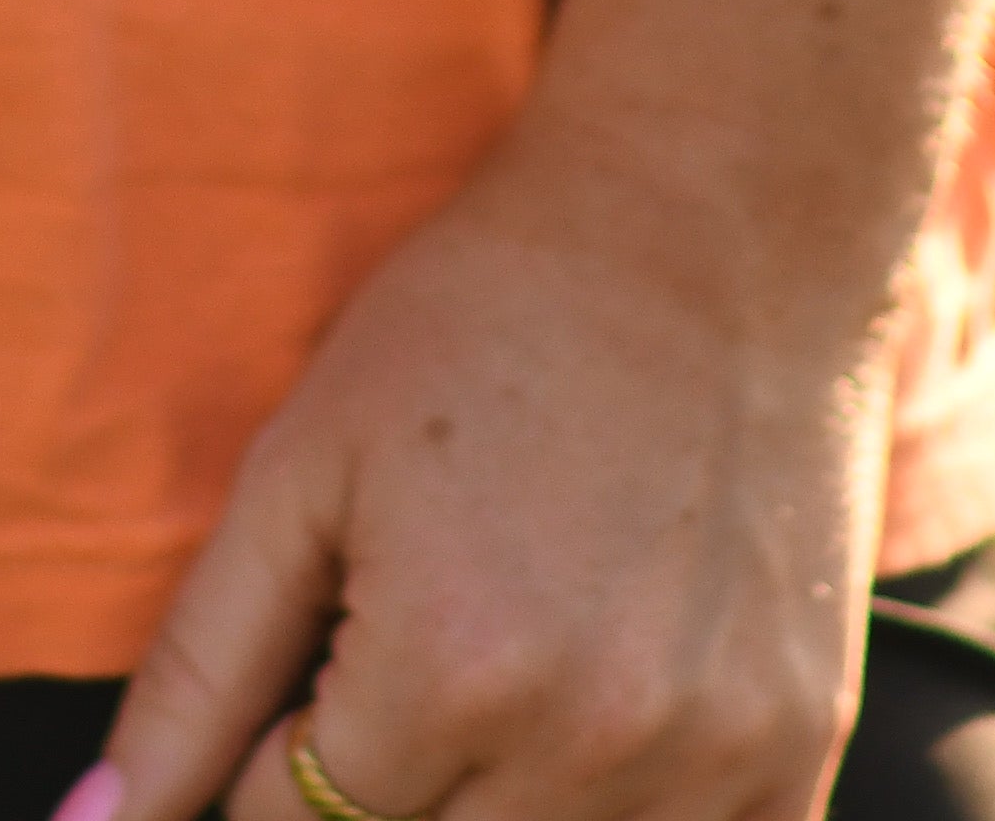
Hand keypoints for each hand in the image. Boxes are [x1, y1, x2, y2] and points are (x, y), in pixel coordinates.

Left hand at [87, 122, 887, 820]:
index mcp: (450, 664)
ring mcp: (713, 761)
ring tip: (495, 654)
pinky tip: (593, 703)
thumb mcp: (305, 463)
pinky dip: (609, 814)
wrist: (712, 232)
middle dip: (371, 786)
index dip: (268, 769)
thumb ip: (196, 667)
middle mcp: (587, 740)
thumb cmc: (483, 322)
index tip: (300, 691)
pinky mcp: (798, 758)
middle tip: (396, 666)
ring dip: (486, 801)